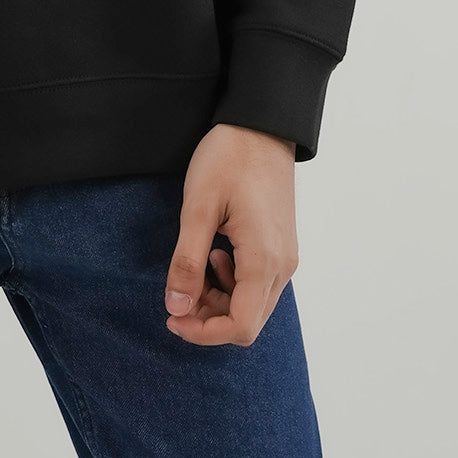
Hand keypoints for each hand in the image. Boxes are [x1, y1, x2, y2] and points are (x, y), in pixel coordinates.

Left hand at [163, 123, 297, 345]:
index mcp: (263, 260)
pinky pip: (259, 283)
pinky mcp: (281, 245)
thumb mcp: (198, 208)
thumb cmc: (229, 159)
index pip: (240, 327)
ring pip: (253, 304)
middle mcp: (282, 266)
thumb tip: (176, 308)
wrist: (262, 125)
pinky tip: (215, 253)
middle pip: (248, 321)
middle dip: (209, 318)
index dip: (203, 333)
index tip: (171, 317)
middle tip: (176, 295)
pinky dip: (232, 283)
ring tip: (194, 268)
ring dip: (219, 300)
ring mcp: (285, 256)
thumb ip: (188, 262)